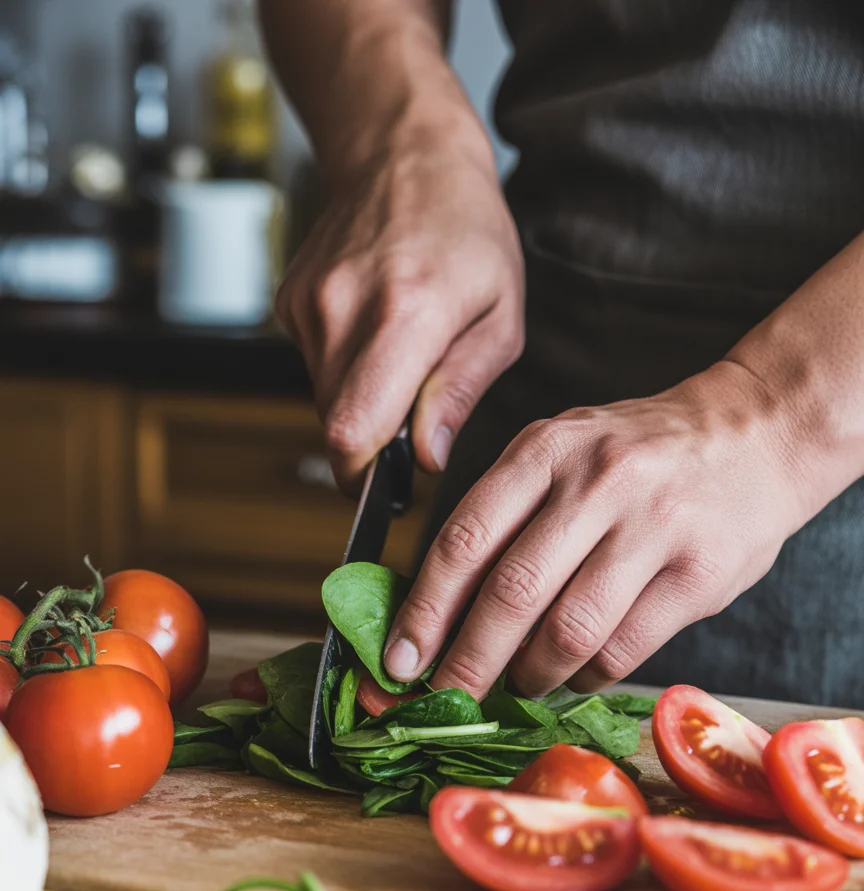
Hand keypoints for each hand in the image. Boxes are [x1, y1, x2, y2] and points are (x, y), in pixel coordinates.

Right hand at [276, 131, 523, 489]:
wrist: (404, 155)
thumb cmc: (467, 234)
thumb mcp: (500, 316)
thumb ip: (460, 392)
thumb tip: (427, 458)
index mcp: (407, 313)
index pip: (353, 430)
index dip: (365, 476)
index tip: (388, 485)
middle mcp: (345, 307)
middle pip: (336, 425)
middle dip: (373, 440)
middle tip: (413, 410)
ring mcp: (309, 303)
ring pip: (324, 400)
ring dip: (361, 400)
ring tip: (399, 353)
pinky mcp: (290, 302)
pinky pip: (314, 367)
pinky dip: (343, 367)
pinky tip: (371, 327)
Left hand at [384, 360, 810, 697]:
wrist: (755, 432)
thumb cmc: (638, 455)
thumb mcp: (563, 452)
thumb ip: (506, 516)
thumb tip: (439, 613)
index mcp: (545, 449)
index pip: (464, 540)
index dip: (424, 611)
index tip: (398, 662)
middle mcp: (597, 482)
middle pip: (511, 593)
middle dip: (467, 662)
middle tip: (446, 699)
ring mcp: (653, 527)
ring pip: (569, 631)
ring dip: (531, 675)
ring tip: (520, 683)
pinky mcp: (699, 574)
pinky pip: (623, 649)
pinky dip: (587, 676)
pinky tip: (578, 673)